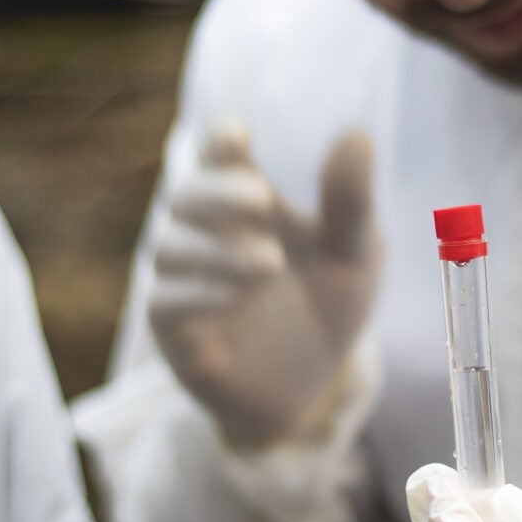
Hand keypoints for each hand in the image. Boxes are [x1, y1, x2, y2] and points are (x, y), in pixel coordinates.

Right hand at [146, 122, 381, 449]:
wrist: (311, 388)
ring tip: (270, 263)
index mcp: (247, 205)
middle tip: (262, 199)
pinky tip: (240, 297)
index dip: (220, 140)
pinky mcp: (174, 333)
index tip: (238, 133)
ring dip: (218, 250)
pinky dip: (199, 294)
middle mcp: (206, 236)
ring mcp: (183, 283)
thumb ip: (351, 204)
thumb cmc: (326, 308)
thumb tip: (356, 135)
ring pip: (169, 247)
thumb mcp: (355, 257)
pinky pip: (165, 302)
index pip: (218, 157)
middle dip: (218, 192)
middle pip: (184, 195)